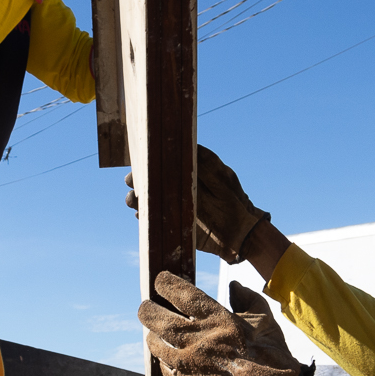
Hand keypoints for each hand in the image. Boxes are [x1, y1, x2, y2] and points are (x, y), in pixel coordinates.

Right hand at [123, 146, 271, 263]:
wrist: (241, 232)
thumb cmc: (233, 199)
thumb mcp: (222, 176)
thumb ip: (206, 162)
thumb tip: (188, 143)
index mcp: (185, 174)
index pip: (161, 164)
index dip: (147, 163)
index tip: (139, 162)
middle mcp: (176, 190)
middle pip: (148, 183)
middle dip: (136, 182)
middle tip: (133, 182)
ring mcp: (172, 209)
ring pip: (146, 202)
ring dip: (136, 200)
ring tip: (136, 201)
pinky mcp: (172, 226)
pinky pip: (152, 222)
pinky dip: (145, 219)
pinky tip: (143, 216)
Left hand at [137, 273, 310, 375]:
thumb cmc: (272, 358)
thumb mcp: (265, 320)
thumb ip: (247, 299)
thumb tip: (235, 286)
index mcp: (215, 319)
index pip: (179, 293)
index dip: (165, 284)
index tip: (161, 282)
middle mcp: (194, 339)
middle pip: (155, 318)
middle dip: (147, 310)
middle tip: (146, 308)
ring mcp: (186, 364)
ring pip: (154, 345)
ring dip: (153, 337)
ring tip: (156, 334)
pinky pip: (164, 371)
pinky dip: (165, 363)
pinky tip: (169, 360)